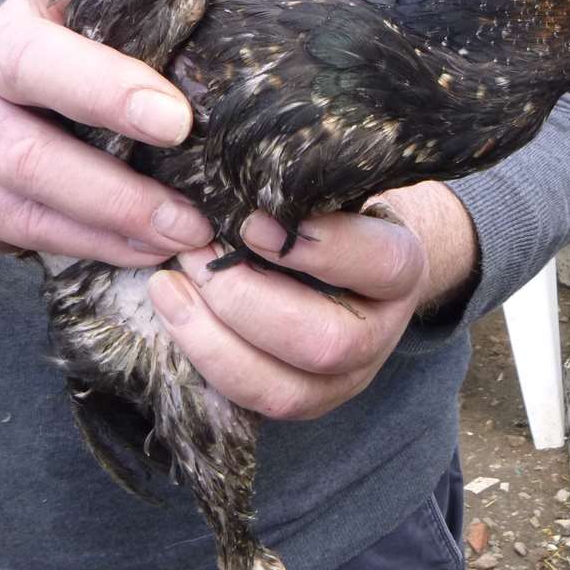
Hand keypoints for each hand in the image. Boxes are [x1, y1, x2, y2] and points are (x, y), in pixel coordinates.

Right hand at [0, 0, 213, 266]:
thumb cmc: (65, 98)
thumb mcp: (92, 48)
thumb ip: (152, 34)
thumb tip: (262, 36)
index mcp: (37, 7)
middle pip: (31, 62)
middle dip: (106, 90)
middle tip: (177, 123)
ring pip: (35, 162)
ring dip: (120, 199)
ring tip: (189, 224)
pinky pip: (42, 227)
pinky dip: (107, 243)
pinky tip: (158, 251)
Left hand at [148, 182, 475, 419]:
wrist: (345, 257)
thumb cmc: (328, 207)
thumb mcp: (333, 185)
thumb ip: (306, 181)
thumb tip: (247, 165)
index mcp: (401, 268)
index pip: (380, 265)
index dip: (321, 249)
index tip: (254, 223)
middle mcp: (380, 334)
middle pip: (326, 343)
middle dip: (247, 302)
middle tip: (195, 253)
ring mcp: (343, 380)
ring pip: (286, 391)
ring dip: (214, 339)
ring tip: (168, 285)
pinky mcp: (302, 402)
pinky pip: (251, 404)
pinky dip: (204, 361)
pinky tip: (173, 313)